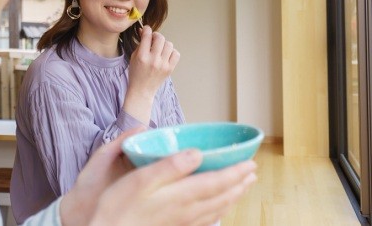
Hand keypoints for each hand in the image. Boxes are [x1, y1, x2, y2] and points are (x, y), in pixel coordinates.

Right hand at [60, 129, 257, 225]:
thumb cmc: (118, 207)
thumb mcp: (140, 179)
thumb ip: (170, 166)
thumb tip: (196, 153)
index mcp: (181, 195)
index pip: (218, 181)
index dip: (236, 171)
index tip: (250, 161)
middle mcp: (187, 211)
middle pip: (222, 196)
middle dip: (240, 183)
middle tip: (253, 172)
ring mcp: (183, 223)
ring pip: (217, 210)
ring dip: (233, 197)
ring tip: (242, 187)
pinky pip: (206, 221)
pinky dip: (219, 212)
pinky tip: (218, 210)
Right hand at [124, 26, 179, 122]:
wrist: (142, 90)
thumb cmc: (136, 74)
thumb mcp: (134, 57)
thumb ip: (140, 44)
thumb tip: (145, 31)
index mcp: (142, 56)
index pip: (147, 36)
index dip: (147, 29)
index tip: (146, 29)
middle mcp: (154, 60)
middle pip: (160, 38)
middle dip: (156, 36)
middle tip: (154, 39)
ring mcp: (163, 65)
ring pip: (169, 44)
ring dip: (164, 44)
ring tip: (160, 48)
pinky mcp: (170, 69)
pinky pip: (176, 54)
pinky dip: (171, 52)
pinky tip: (165, 55)